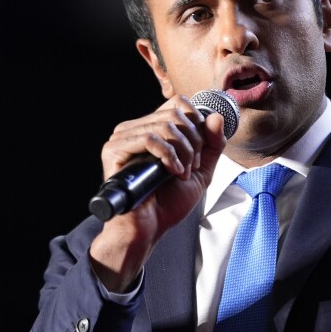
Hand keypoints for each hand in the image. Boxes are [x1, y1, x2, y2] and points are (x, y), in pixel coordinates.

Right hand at [89, 95, 227, 291]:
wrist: (149, 228)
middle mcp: (136, 129)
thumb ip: (213, 144)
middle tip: (191, 167)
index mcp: (152, 129)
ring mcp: (123, 137)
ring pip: (165, 125)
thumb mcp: (201, 170)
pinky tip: (171, 173)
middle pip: (176, 114)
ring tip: (181, 173)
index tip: (199, 151)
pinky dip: (169, 156)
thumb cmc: (169, 202)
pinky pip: (150, 139)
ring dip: (183, 152)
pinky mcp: (114, 150)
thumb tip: (216, 117)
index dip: (197, 122)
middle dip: (193, 143)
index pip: (178, 103)